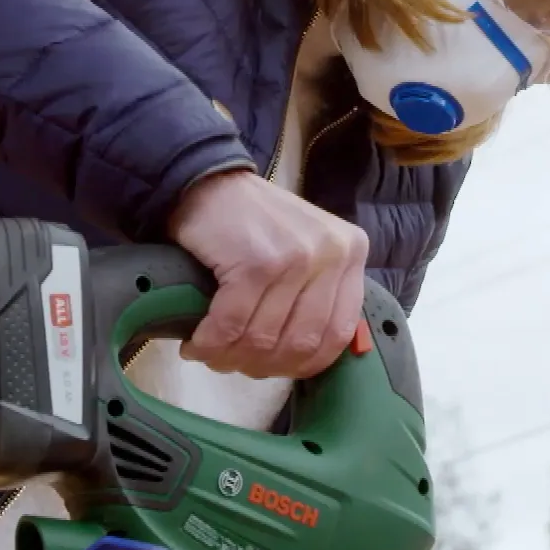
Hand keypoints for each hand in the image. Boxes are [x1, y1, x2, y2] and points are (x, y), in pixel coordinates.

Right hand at [166, 168, 369, 378]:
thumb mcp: (305, 248)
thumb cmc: (253, 221)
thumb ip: (317, 293)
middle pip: (301, 342)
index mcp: (352, 252)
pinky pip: (232, 324)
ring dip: (230, 356)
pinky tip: (197, 342)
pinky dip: (210, 342)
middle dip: (262, 364)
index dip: (303, 363)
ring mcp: (296, 257)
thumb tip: (304, 359)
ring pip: (264, 338)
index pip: (339, 333)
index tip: (274, 368)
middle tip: (234, 363)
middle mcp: (333, 254)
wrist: (207, 181)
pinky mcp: (256, 262)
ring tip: (210, 353)